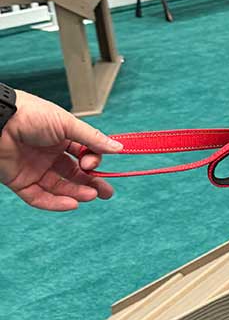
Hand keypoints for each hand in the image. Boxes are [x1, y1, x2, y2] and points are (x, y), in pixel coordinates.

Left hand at [0, 90, 121, 210]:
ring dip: (77, 193)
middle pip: (74, 175)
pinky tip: (71, 204)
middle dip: (92, 184)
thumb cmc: (30, 115)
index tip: (91, 163)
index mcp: (60, 139)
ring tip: (90, 196)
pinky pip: (39, 197)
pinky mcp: (19, 182)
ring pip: (59, 188)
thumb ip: (92, 139)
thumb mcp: (67, 124)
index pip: (83, 156)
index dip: (92, 162)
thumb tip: (118, 149)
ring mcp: (34, 169)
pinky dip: (55, 203)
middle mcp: (48, 155)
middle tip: (106, 193)